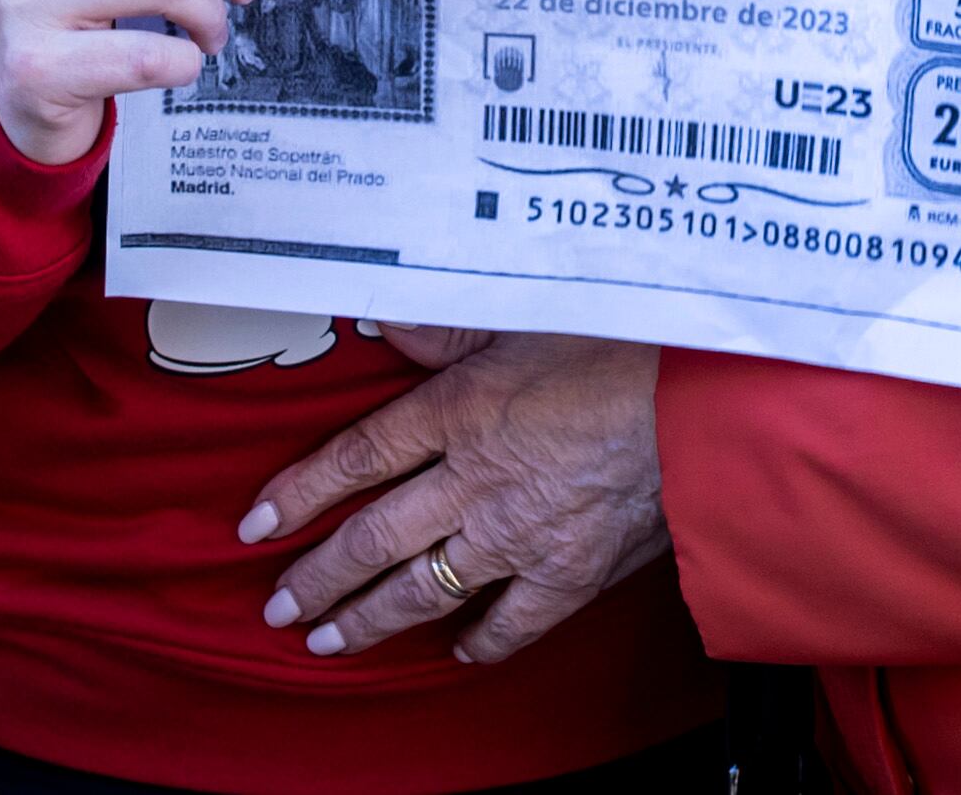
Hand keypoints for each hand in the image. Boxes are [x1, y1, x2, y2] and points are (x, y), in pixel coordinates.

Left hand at [236, 333, 664, 663]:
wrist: (704, 405)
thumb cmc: (621, 343)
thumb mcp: (525, 310)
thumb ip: (447, 322)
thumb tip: (380, 318)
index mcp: (457, 410)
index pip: (355, 459)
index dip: (298, 494)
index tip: (256, 524)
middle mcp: (473, 481)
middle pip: (373, 538)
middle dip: (317, 578)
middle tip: (279, 606)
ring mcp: (519, 535)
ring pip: (423, 589)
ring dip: (368, 619)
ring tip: (328, 641)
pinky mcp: (571, 573)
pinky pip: (510, 623)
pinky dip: (479, 641)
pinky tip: (456, 650)